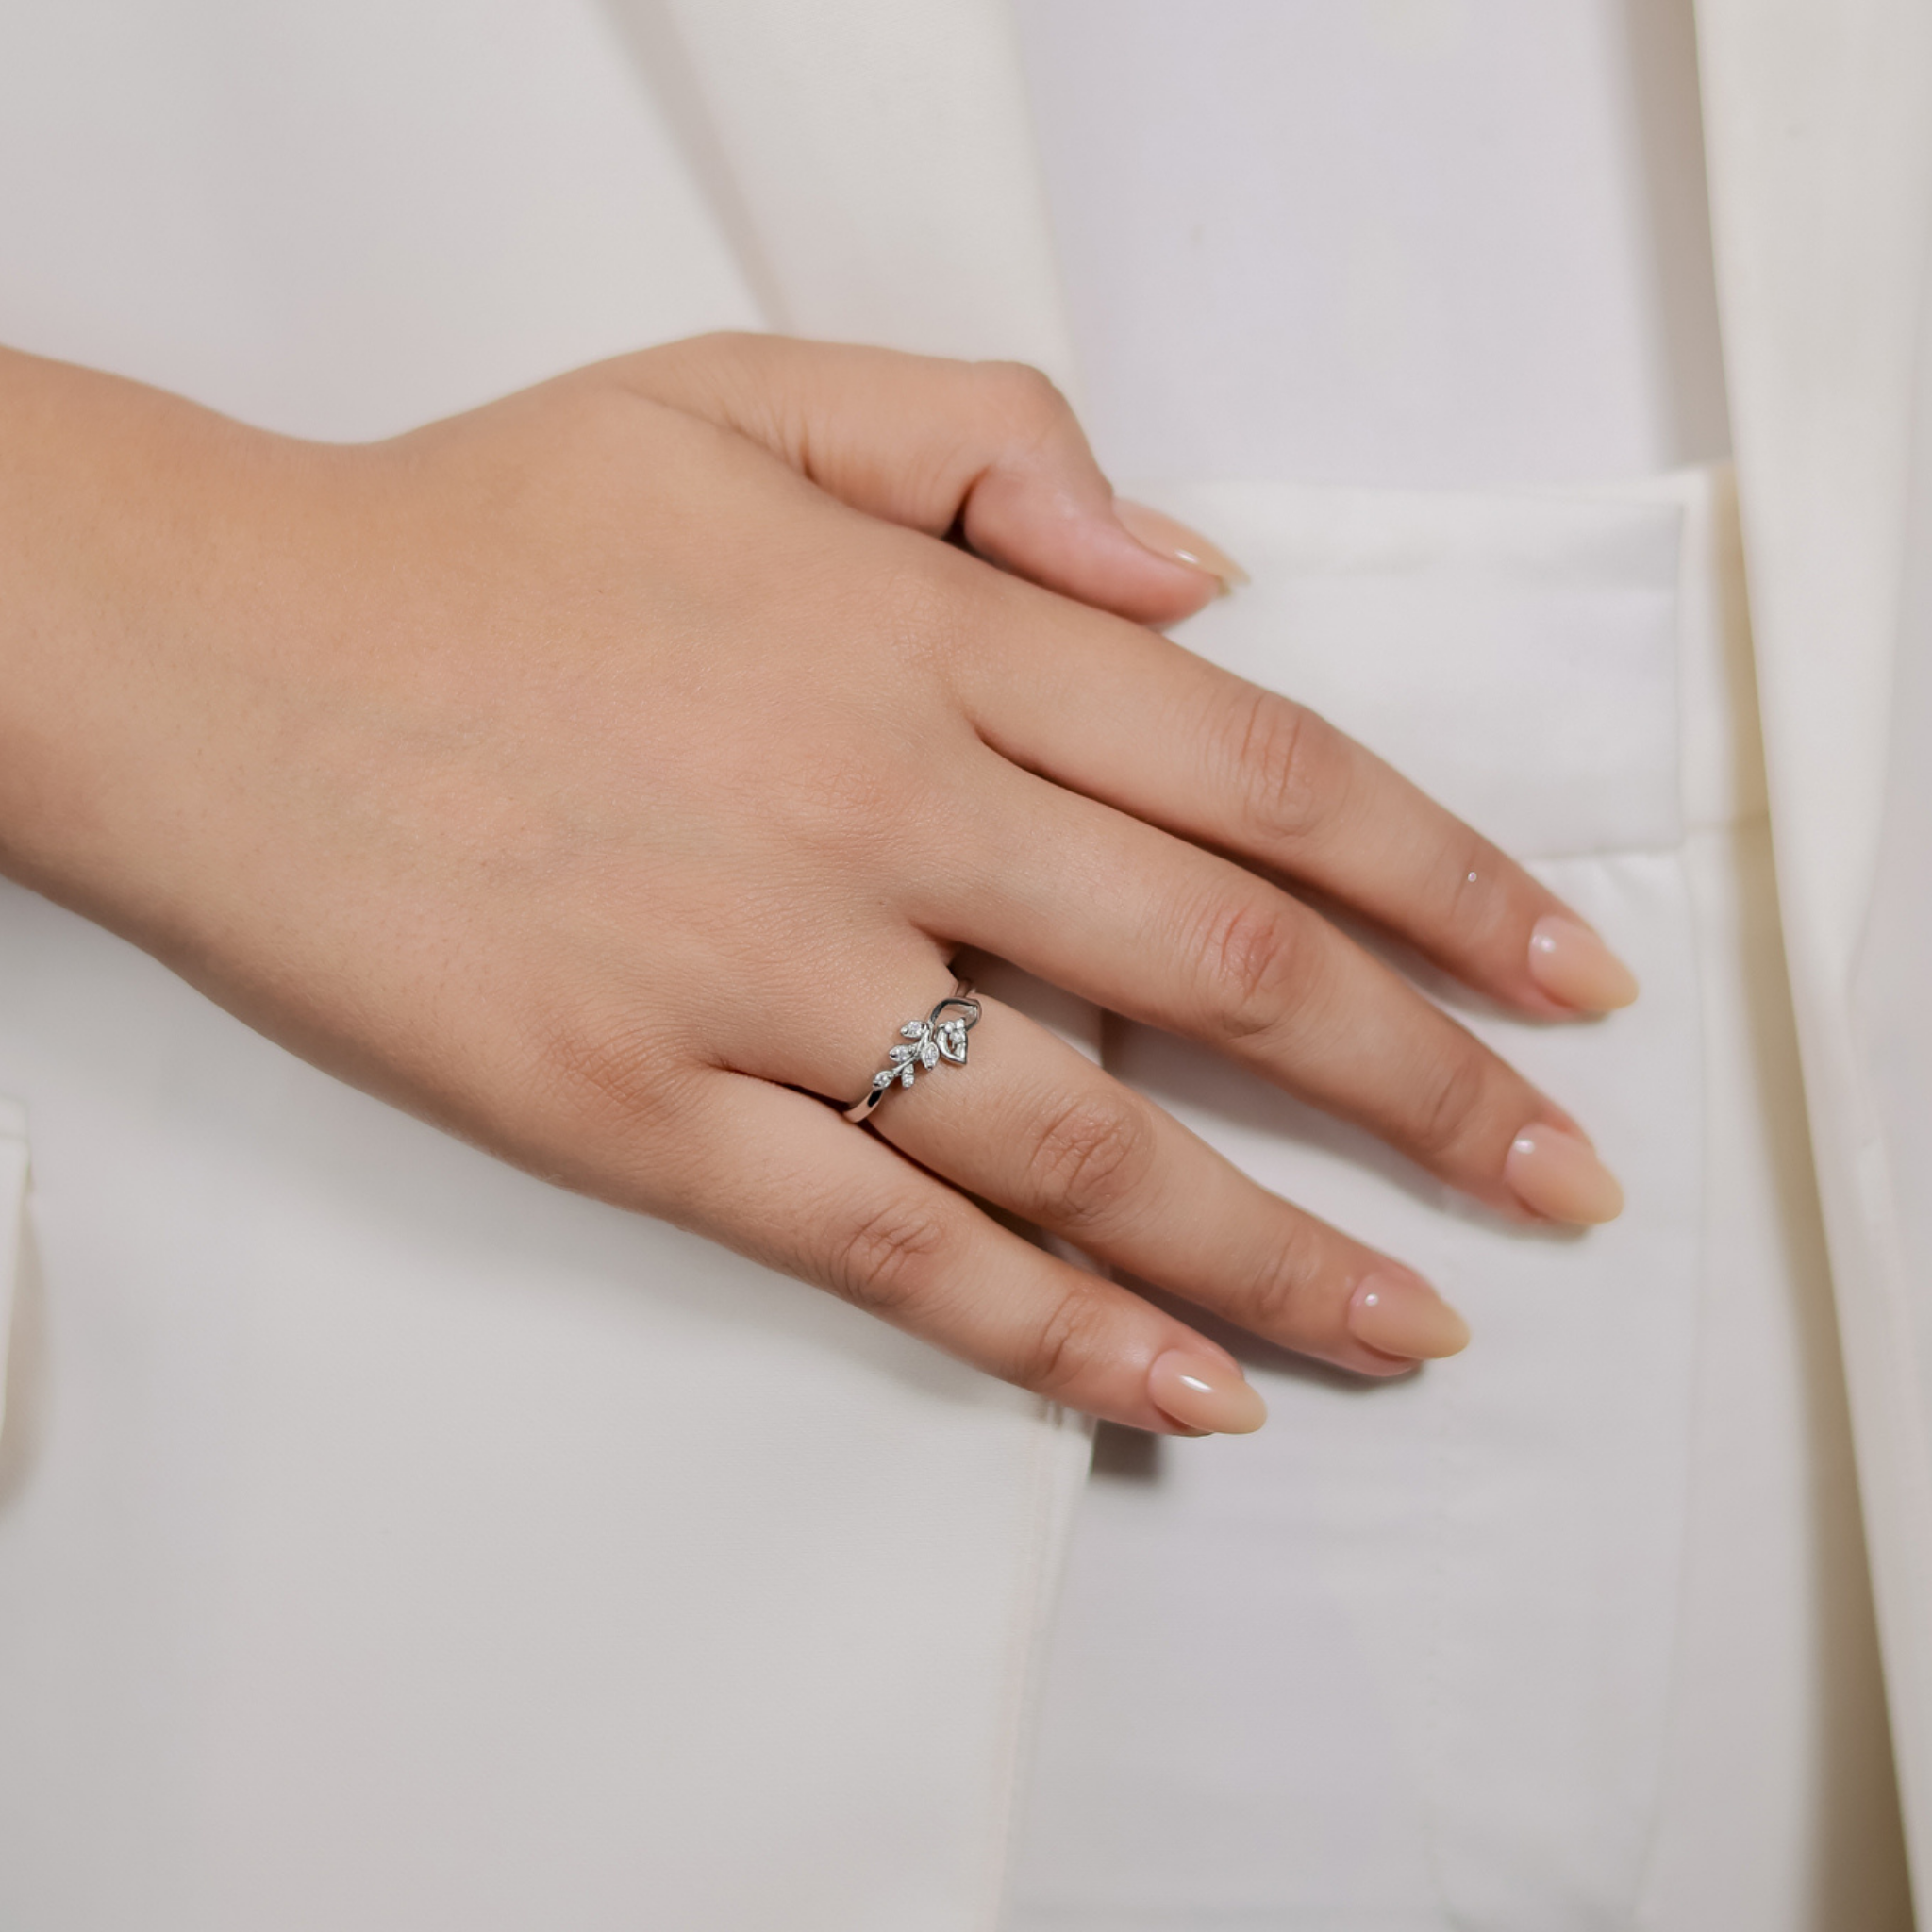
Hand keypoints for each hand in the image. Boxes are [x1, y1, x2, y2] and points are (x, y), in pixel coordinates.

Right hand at [0, 335, 1633, 1433]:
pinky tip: (1180, 1387)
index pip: (1261, 772)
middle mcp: (877, 808)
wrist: (204, 655)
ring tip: (1416, 1327)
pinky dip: (1050, 1326)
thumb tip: (1196, 575)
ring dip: (1276, 1248)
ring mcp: (759, 978)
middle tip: (1560, 1178)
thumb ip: (988, 444)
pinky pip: (888, 1244)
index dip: (1439, 879)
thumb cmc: (480, 526)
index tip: (1564, 971)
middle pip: (1224, 970)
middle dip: (1427, 1082)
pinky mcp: (640, 1114)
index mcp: (924, 634)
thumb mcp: (740, 396)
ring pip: (1085, 1141)